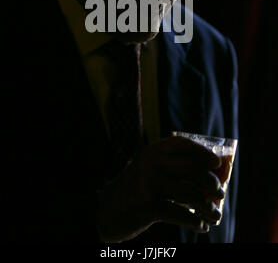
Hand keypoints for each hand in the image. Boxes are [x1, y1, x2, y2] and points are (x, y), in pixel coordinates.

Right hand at [95, 136, 223, 241]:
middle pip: (192, 169)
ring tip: (215, 215)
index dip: (202, 152)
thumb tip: (209, 178)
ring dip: (208, 207)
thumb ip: (171, 169)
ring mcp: (149, 183)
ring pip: (191, 193)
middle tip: (220, 193)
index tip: (216, 163)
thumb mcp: (148, 170)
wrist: (105, 211)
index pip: (182, 144)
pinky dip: (195, 222)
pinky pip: (181, 213)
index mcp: (152, 151)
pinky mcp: (148, 206)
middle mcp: (151, 163)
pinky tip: (201, 226)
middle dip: (212, 183)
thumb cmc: (134, 191)